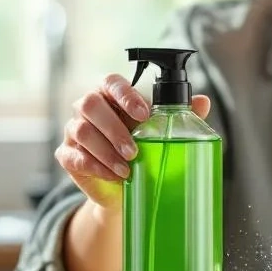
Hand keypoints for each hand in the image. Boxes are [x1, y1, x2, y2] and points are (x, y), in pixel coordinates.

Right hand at [55, 73, 209, 209]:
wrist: (125, 188)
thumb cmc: (143, 150)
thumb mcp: (161, 132)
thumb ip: (180, 115)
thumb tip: (203, 101)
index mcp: (110, 95)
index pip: (110, 82)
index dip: (125, 95)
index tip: (144, 114)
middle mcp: (88, 108)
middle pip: (90, 104)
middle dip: (113, 128)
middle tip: (134, 150)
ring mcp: (74, 130)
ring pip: (81, 130)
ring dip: (105, 150)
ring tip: (127, 169)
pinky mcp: (67, 155)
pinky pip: (73, 156)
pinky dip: (95, 166)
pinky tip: (113, 176)